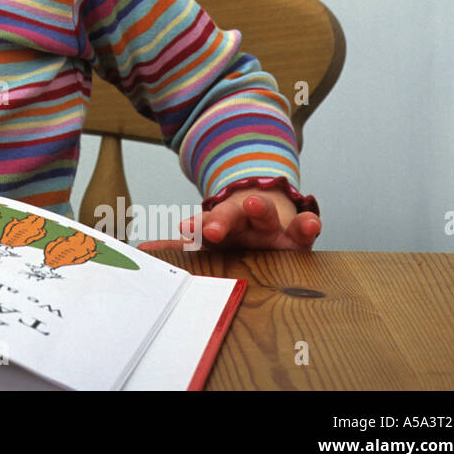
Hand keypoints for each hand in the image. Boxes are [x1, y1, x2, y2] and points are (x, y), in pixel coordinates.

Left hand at [138, 188, 319, 251]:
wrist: (270, 217)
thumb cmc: (237, 235)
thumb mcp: (211, 238)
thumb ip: (181, 246)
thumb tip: (142, 252)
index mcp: (222, 224)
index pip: (207, 223)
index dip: (197, 226)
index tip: (185, 228)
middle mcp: (244, 222)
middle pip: (231, 215)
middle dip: (220, 220)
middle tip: (210, 228)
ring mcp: (271, 226)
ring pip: (264, 213)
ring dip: (257, 208)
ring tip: (251, 201)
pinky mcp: (297, 235)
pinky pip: (304, 228)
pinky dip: (308, 224)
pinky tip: (312, 224)